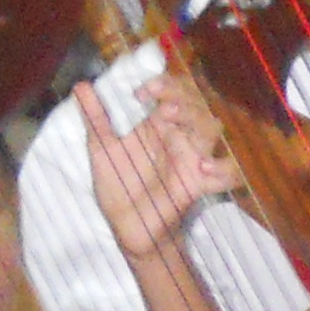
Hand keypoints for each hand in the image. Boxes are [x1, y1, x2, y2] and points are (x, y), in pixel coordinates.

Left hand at [83, 74, 236, 262]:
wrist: (126, 225)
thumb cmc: (119, 184)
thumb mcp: (103, 150)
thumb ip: (95, 118)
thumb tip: (81, 85)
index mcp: (159, 125)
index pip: (177, 92)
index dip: (166, 85)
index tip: (142, 92)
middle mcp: (180, 137)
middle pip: (197, 105)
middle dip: (184, 102)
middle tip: (162, 110)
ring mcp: (192, 159)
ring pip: (213, 131)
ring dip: (201, 126)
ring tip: (176, 134)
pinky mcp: (199, 185)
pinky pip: (228, 174)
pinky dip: (223, 169)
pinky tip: (202, 168)